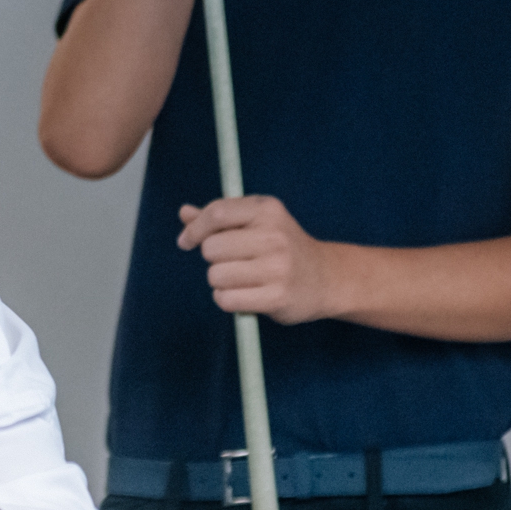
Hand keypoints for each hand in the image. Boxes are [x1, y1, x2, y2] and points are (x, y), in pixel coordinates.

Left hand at [177, 196, 330, 324]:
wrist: (326, 278)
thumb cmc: (283, 248)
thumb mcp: (257, 223)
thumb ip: (220, 218)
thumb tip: (184, 213)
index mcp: (267, 210)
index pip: (216, 214)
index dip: (194, 229)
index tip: (186, 241)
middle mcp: (274, 236)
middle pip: (211, 248)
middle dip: (213, 259)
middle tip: (233, 262)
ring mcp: (277, 267)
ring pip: (216, 276)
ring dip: (220, 282)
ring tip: (242, 279)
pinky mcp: (277, 297)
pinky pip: (226, 299)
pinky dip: (227, 299)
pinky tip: (244, 295)